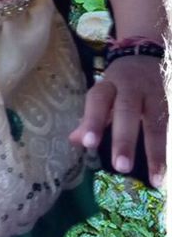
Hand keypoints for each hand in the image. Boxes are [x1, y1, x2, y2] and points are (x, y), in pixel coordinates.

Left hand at [69, 56, 166, 187]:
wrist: (150, 58)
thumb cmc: (121, 85)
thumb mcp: (103, 94)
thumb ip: (91, 118)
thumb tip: (74, 141)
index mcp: (109, 85)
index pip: (98, 100)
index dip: (93, 120)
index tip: (88, 143)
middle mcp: (133, 87)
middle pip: (127, 111)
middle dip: (125, 140)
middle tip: (121, 167)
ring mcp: (158, 94)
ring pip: (158, 122)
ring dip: (157, 152)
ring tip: (155, 178)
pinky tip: (170, 168)